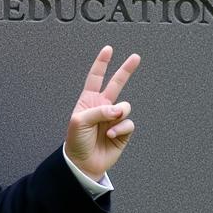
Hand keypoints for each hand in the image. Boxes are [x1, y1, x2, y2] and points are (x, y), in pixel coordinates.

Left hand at [65, 46, 139, 180]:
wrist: (83, 163)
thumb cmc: (77, 141)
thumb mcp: (80, 121)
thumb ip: (99, 111)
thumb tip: (119, 109)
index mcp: (89, 101)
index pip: (95, 78)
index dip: (101, 63)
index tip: (108, 49)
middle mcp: (103, 107)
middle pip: (117, 83)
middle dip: (126, 70)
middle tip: (136, 57)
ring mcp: (114, 118)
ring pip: (125, 106)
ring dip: (118, 114)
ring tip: (109, 125)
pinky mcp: (123, 131)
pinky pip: (128, 123)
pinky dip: (120, 129)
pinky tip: (111, 136)